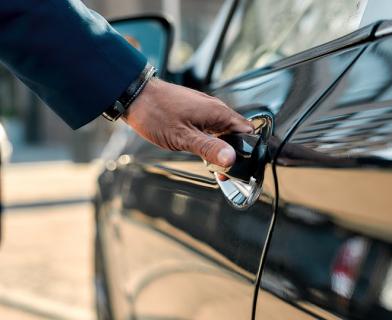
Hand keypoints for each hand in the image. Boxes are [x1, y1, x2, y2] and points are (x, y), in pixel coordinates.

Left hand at [122, 78, 253, 167]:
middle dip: (233, 152)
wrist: (135, 96)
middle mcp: (216, 109)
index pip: (247, 131)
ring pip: (224, 131)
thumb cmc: (156, 113)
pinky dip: (211, 141)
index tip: (238, 166)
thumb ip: (209, 149)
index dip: (247, 150)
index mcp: (218, 112)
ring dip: (221, 147)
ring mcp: (206, 109)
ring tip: (213, 165)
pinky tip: (202, 151)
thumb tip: (231, 159)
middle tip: (223, 171)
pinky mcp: (196, 111)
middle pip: (237, 133)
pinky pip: (212, 128)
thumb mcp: (183, 137)